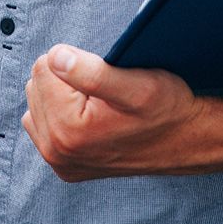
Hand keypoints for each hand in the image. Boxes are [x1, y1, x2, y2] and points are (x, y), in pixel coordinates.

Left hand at [21, 44, 206, 181]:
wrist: (185, 141)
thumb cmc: (166, 109)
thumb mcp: (138, 86)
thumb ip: (92, 73)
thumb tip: (54, 57)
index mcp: (67, 130)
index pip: (43, 66)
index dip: (75, 62)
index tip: (104, 79)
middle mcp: (56, 151)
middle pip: (37, 84)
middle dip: (66, 80)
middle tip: (103, 93)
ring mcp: (59, 162)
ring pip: (37, 101)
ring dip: (62, 96)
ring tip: (97, 105)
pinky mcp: (64, 166)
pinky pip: (42, 123)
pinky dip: (61, 114)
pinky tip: (89, 119)